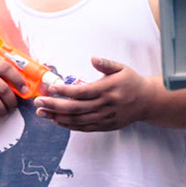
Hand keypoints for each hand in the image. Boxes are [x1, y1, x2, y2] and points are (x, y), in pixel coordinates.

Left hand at [36, 57, 153, 131]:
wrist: (147, 102)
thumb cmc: (132, 83)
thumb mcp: (122, 68)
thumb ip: (106, 64)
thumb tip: (92, 58)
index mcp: (107, 90)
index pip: (81, 92)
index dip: (65, 91)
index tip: (52, 87)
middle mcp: (104, 105)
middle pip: (74, 108)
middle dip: (54, 105)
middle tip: (39, 102)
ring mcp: (104, 118)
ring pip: (76, 120)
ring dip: (57, 117)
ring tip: (42, 113)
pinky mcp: (104, 126)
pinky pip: (83, 128)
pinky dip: (69, 125)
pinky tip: (57, 121)